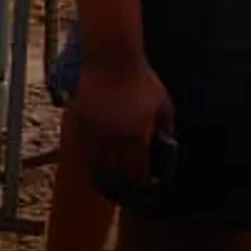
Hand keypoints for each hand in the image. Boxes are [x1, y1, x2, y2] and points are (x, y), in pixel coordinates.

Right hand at [75, 54, 173, 191]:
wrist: (112, 59)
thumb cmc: (142, 79)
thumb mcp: (163, 103)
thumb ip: (166, 126)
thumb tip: (169, 143)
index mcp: (137, 133)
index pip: (139, 166)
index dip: (141, 179)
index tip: (144, 186)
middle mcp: (115, 135)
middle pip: (117, 167)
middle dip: (122, 180)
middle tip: (125, 191)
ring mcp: (96, 127)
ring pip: (97, 158)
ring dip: (103, 171)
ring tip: (106, 182)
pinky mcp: (82, 118)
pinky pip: (85, 143)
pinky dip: (89, 153)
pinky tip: (93, 159)